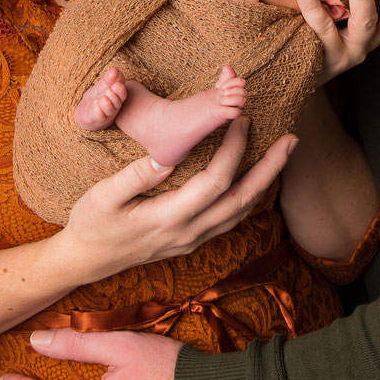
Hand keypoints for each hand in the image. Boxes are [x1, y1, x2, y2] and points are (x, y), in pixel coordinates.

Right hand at [55, 120, 295, 284]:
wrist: (86, 261)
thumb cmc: (91, 223)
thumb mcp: (102, 196)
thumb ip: (135, 177)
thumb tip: (167, 155)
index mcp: (168, 218)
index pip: (215, 181)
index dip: (233, 149)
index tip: (240, 118)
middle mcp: (189, 233)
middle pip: (242, 200)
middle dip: (270, 168)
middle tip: (292, 139)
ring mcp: (193, 240)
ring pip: (241, 212)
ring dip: (266, 181)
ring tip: (284, 153)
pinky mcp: (192, 241)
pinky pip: (231, 219)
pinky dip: (250, 196)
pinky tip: (258, 178)